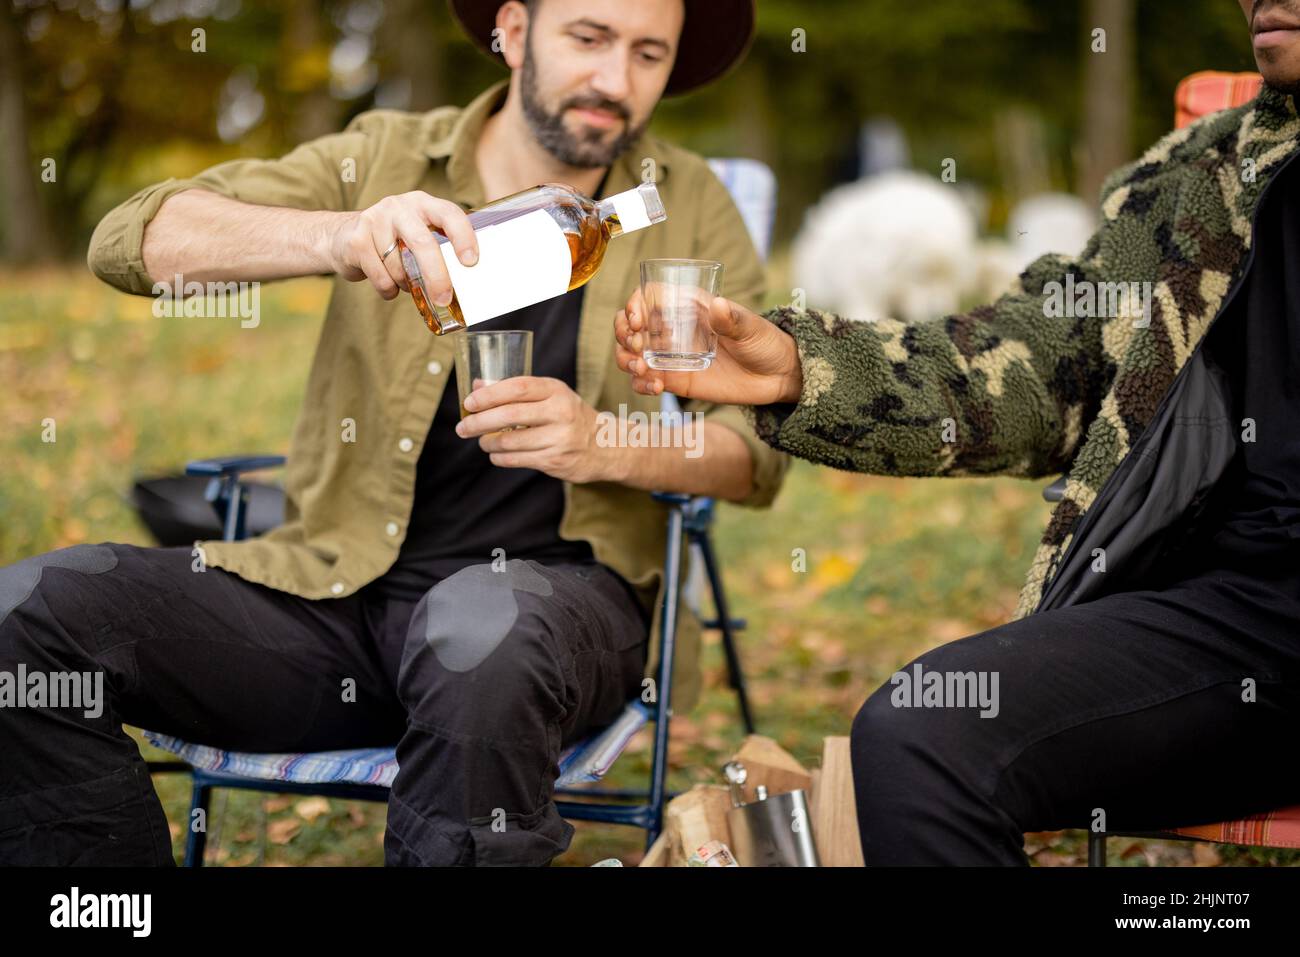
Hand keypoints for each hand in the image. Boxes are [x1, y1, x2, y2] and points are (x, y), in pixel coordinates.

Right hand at [327, 191, 478, 301]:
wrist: (342, 235)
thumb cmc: (392, 239)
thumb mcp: (418, 231)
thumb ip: (439, 245)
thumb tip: (468, 280)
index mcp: (422, 203)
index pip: (448, 214)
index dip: (463, 237)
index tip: (471, 261)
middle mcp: (399, 207)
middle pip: (423, 243)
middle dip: (437, 276)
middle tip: (444, 298)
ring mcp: (375, 220)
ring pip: (400, 267)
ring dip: (407, 284)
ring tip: (404, 281)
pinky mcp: (357, 240)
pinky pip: (381, 278)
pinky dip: (388, 289)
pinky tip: (387, 283)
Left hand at [455, 376, 615, 483]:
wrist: (606, 446)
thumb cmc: (570, 416)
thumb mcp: (550, 396)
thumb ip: (516, 390)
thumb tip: (476, 386)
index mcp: (556, 391)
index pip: (518, 387)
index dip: (489, 395)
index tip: (469, 402)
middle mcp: (560, 412)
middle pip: (510, 415)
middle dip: (479, 422)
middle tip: (462, 428)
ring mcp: (559, 438)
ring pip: (510, 441)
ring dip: (487, 442)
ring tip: (481, 441)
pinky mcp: (556, 461)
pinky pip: (517, 459)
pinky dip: (500, 457)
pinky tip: (496, 454)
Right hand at [614, 289, 802, 405]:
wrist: (776, 376)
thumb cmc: (764, 341)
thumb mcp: (751, 327)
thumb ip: (733, 319)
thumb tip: (719, 306)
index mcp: (687, 306)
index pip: (648, 297)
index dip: (634, 305)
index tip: (637, 321)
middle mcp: (673, 328)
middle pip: (630, 325)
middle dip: (623, 334)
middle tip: (636, 347)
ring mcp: (671, 356)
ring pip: (631, 353)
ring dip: (625, 360)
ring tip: (641, 369)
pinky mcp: (675, 380)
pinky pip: (646, 381)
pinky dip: (641, 384)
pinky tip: (654, 387)